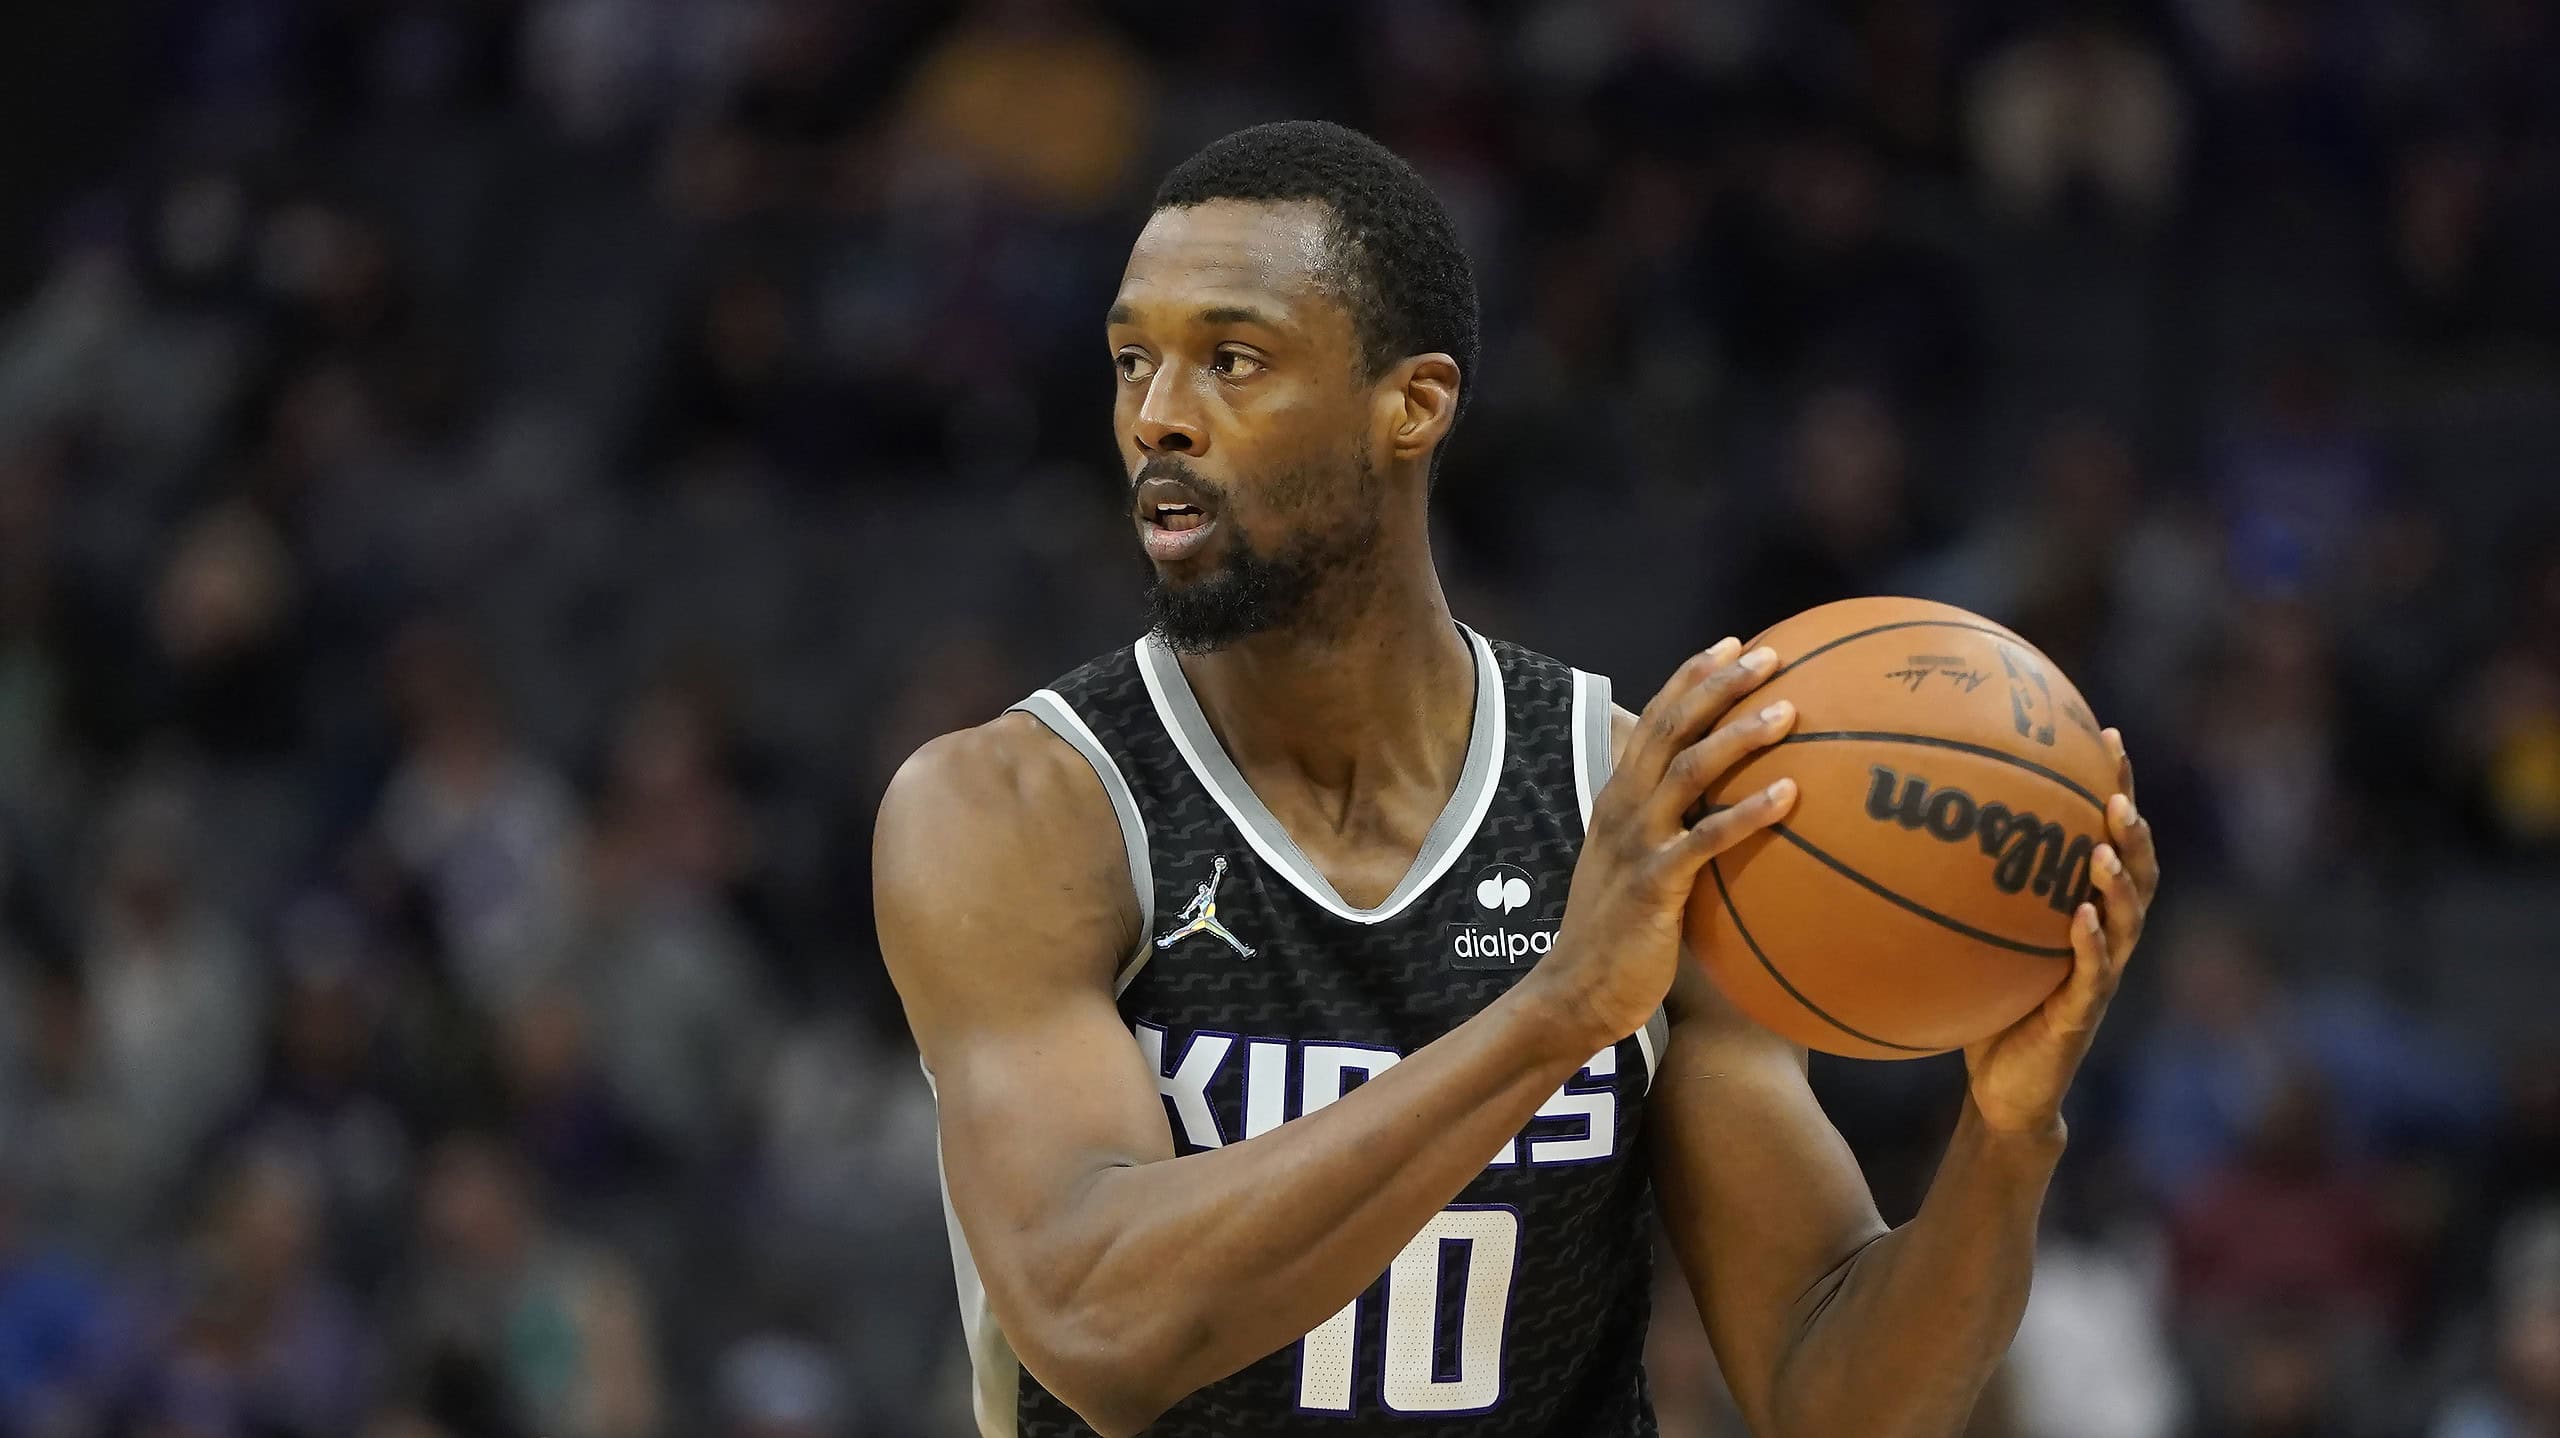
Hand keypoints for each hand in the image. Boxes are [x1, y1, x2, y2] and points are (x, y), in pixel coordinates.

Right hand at [1527, 637, 1799, 1053]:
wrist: (1575, 991)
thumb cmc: (1617, 934)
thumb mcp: (1636, 868)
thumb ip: (1669, 832)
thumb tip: (1722, 816)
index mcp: (1618, 799)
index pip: (1655, 720)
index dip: (1691, 678)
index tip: (1732, 645)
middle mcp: (1623, 809)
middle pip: (1673, 728)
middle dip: (1719, 685)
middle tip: (1767, 655)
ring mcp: (1636, 844)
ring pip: (1690, 770)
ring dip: (1740, 735)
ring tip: (1787, 710)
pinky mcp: (1653, 885)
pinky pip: (1706, 840)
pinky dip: (1748, 813)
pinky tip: (1790, 796)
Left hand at [1964, 728, 2159, 1135]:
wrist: (2003, 1092)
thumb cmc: (1981, 1007)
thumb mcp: (1963, 939)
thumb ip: (1945, 890)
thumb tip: (1889, 827)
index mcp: (2082, 910)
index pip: (2105, 837)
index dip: (2113, 788)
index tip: (2103, 735)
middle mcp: (2102, 936)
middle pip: (2135, 868)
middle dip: (2131, 823)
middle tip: (2116, 784)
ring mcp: (2099, 976)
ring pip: (2129, 917)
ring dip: (2120, 878)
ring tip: (2106, 842)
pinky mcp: (2082, 1015)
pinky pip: (2094, 974)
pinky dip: (2092, 943)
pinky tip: (2081, 917)